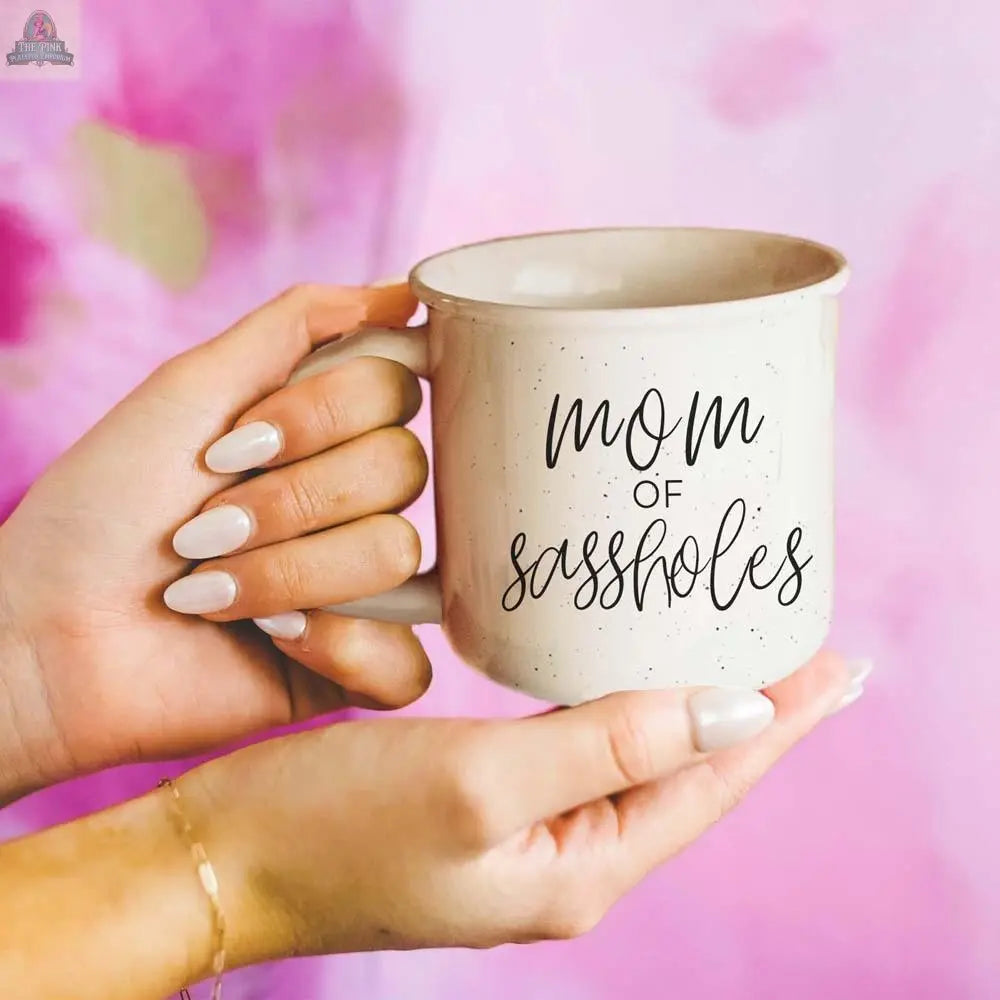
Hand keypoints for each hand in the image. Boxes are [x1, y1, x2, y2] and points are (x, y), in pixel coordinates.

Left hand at [0, 283, 431, 800]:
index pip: (396, 391)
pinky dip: (340, 648)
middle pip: (404, 468)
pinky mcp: (357, 666)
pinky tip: (277, 645)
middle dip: (290, 498)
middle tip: (204, 529)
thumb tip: (405, 293)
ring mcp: (362, 588)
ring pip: (396, 554)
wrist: (47, 637)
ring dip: (288, 572)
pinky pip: (408, 659)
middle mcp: (353, 504)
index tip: (231, 444)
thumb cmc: (104, 508)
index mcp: (324, 436)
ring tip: (210, 592)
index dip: (319, 416)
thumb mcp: (192, 387)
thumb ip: (296, 325)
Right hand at [184, 651, 861, 968]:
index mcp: (578, 867)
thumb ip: (606, 745)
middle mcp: (563, 860)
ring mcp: (521, 836)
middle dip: (745, 712)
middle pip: (683, 774)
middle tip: (792, 643)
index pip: (710, 783)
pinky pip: (578, 752)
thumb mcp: (478, 781)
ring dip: (683, 705)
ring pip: (633, 760)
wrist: (220, 860)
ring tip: (723, 651)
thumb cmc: (332, 826)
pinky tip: (616, 676)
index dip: (777, 722)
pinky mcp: (481, 806)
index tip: (834, 662)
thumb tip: (732, 716)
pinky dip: (615, 707)